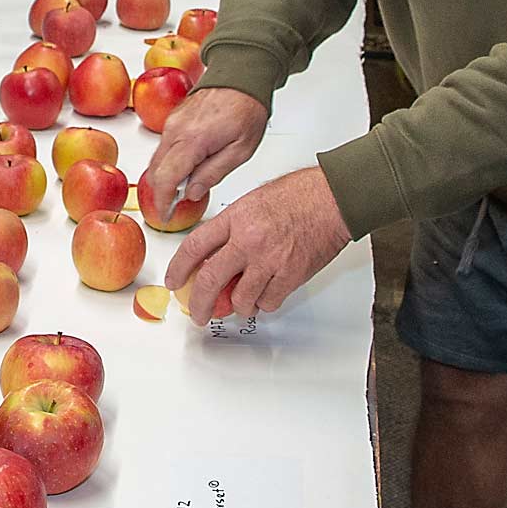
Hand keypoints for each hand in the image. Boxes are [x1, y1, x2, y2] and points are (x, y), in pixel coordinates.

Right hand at [145, 87, 267, 220]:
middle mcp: (175, 130)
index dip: (163, 202)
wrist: (242, 75)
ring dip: (166, 177)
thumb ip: (213, 174)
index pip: (166, 179)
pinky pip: (163, 147)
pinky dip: (169, 162)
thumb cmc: (247, 109)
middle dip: (162, 193)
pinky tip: (187, 167)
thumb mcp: (240, 150)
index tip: (166, 215)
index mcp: (192, 140)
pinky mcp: (173, 118)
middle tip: (177, 207)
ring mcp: (171, 123)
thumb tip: (191, 193)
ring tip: (187, 187)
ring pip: (157, 159)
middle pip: (156, 172)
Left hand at [164, 165, 351, 323]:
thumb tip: (216, 252)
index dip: (179, 268)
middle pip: (210, 281)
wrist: (332, 198)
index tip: (174, 280)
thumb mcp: (253, 201)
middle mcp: (248, 240)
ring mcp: (269, 260)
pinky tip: (268, 292)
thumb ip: (233, 227)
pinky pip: (268, 302)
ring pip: (241, 300)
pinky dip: (265, 303)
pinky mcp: (290, 275)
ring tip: (243, 300)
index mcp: (236, 218)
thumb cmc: (299, 194)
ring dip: (240, 305)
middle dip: (199, 303)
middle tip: (198, 313)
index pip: (195, 247)